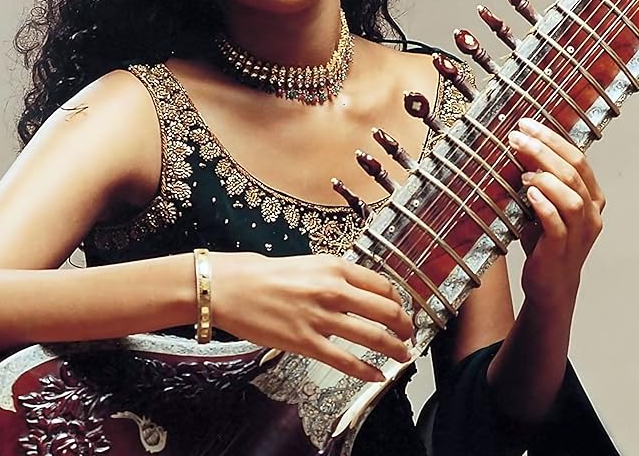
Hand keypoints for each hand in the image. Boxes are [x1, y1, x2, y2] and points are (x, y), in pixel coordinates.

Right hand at [208, 252, 413, 380]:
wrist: (229, 287)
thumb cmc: (261, 274)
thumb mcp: (306, 263)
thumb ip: (334, 276)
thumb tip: (356, 291)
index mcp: (333, 267)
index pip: (381, 285)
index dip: (398, 301)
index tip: (401, 309)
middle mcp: (332, 290)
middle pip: (386, 311)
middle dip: (404, 326)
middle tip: (409, 334)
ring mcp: (321, 318)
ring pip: (373, 337)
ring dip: (394, 349)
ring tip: (402, 356)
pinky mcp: (306, 342)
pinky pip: (346, 361)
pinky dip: (367, 371)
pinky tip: (377, 376)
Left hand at [508, 117, 605, 313]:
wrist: (550, 285)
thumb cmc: (546, 242)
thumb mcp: (541, 204)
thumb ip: (536, 178)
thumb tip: (518, 146)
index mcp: (590, 197)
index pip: (577, 159)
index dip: (552, 138)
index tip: (527, 124)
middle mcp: (591, 213)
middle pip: (574, 172)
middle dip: (544, 150)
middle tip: (518, 137)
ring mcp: (580, 233)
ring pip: (572, 197)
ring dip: (546, 178)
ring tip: (522, 172)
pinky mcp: (563, 250)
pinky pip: (558, 224)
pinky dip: (544, 205)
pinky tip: (528, 193)